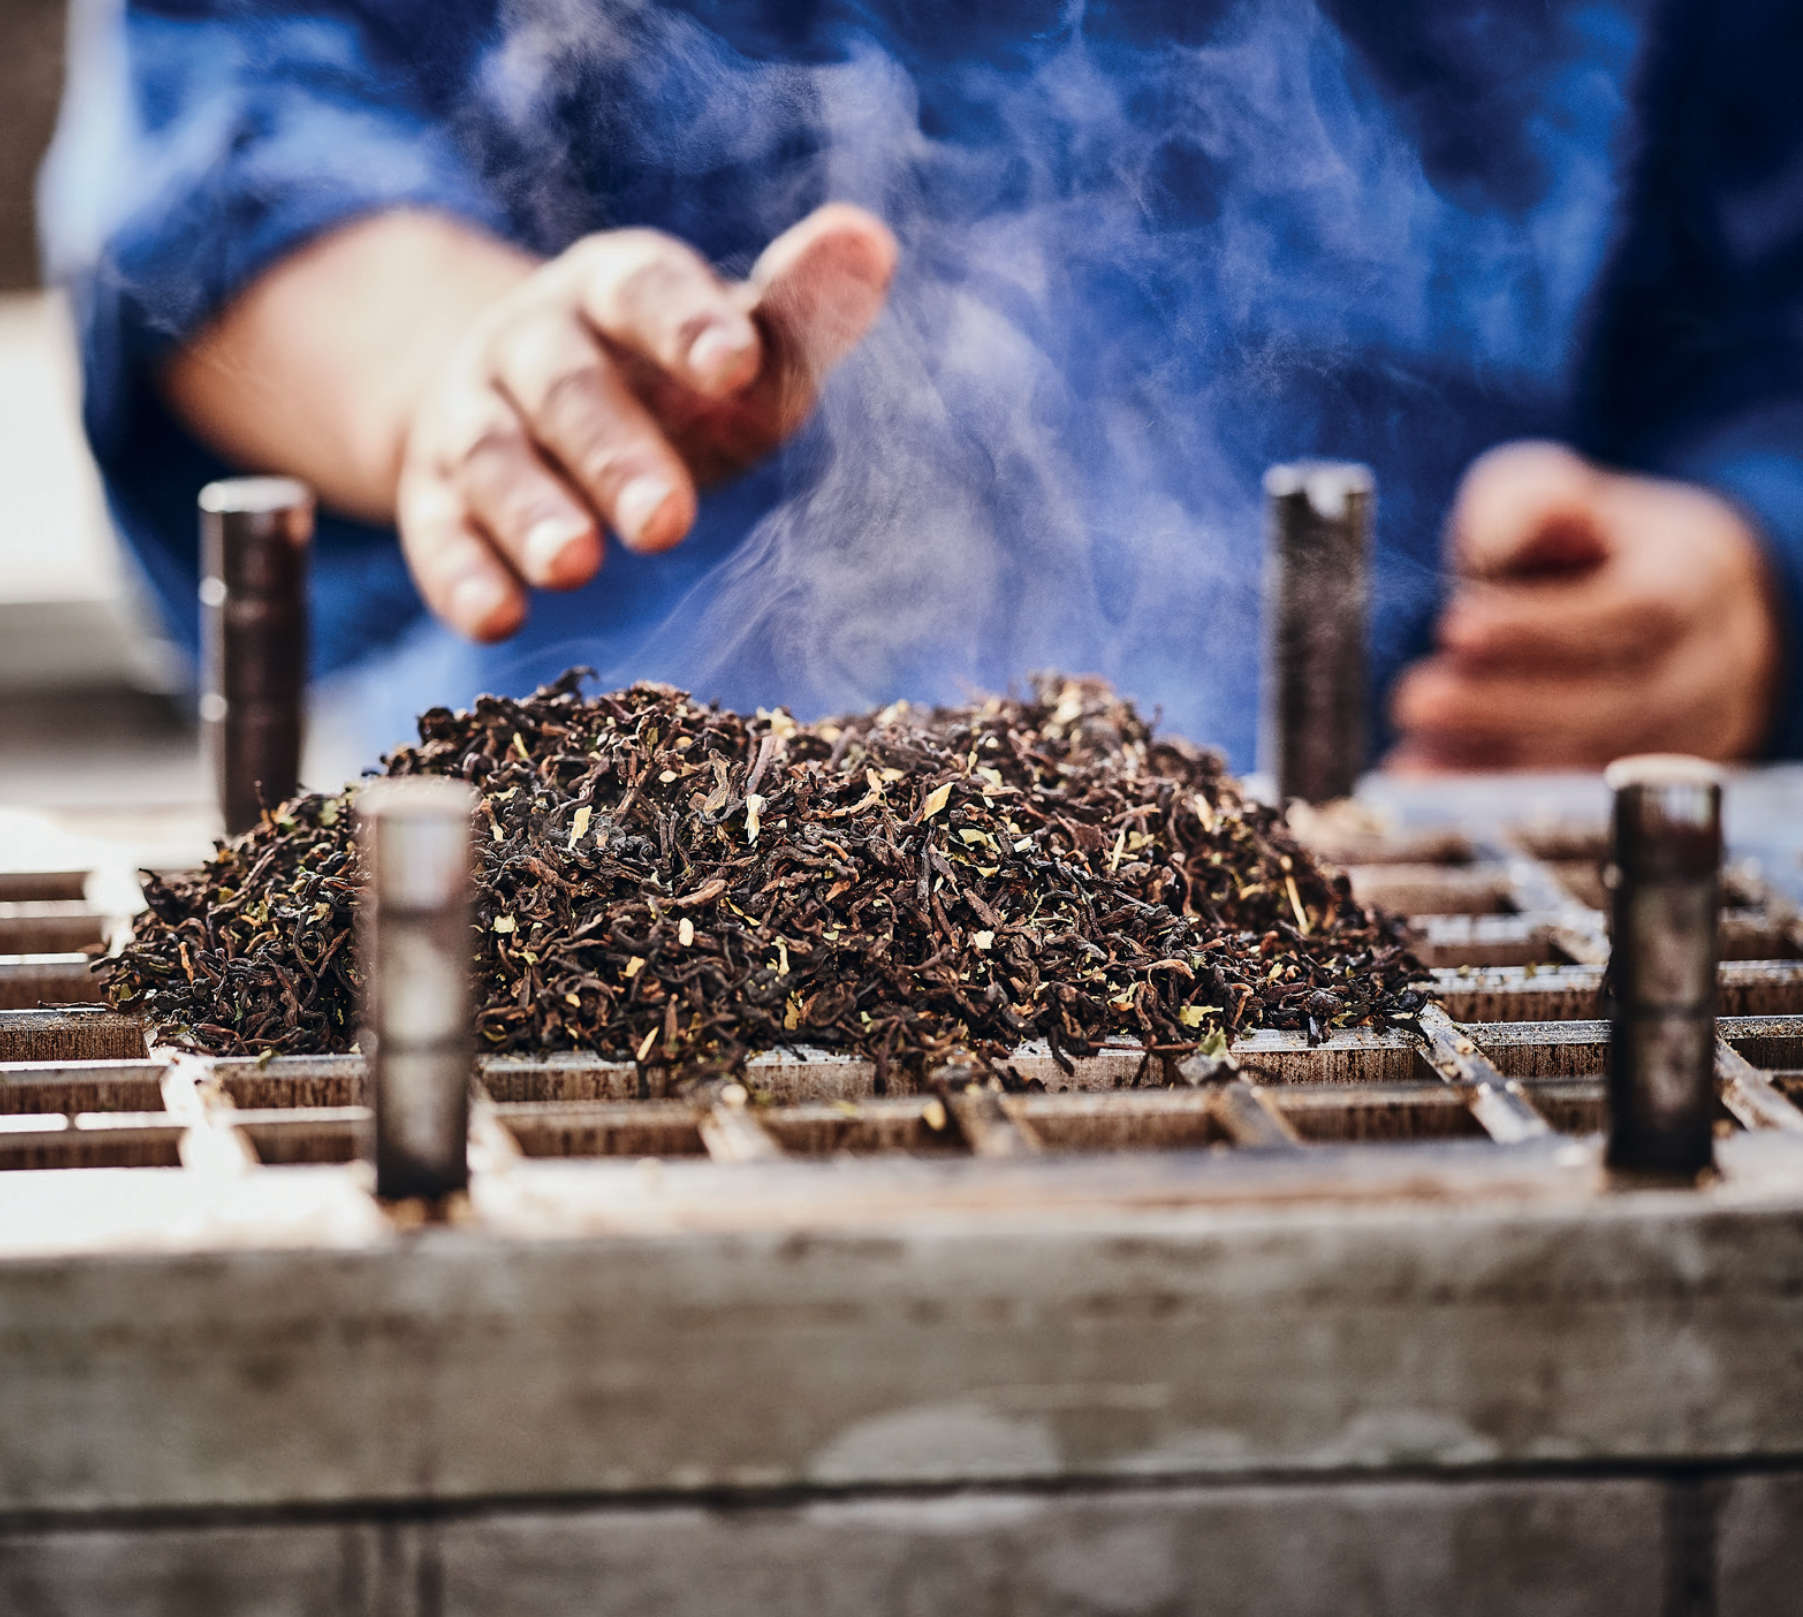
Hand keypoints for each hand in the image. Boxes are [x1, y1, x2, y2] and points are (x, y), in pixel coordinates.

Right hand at [396, 204, 895, 638]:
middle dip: (614, 451)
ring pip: (492, 457)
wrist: (516, 402)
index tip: (736, 366)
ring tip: (575, 567)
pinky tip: (499, 621)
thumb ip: (796, 313)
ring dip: (530, 511)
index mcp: (609, 290)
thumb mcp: (730, 351)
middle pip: (567, 387)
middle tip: (668, 522)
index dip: (685, 324)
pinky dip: (463, 579)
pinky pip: (439, 538)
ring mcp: (471, 419)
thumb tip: (870, 242)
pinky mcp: (432, 502)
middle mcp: (529, 343)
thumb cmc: (662, 383)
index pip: (641, 291)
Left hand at [1389, 442, 1781, 770]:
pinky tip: (1429, 784)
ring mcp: (1683, 737)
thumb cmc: (1595, 549)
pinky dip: (1495, 795)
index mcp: (1693, 584)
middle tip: (1416, 700)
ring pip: (1595, 763)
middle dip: (1506, 707)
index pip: (1634, 611)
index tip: (1457, 628)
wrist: (1674, 606)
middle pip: (1616, 703)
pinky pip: (1572, 804)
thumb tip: (1525, 518)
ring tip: (1412, 755)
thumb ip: (1535, 506)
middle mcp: (1704, 669)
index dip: (1543, 626)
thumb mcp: (1565, 503)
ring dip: (1494, 764)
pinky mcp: (1645, 788)